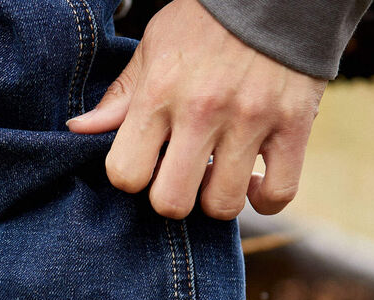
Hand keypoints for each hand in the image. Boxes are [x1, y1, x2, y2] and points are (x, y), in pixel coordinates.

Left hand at [66, 0, 326, 219]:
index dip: (131, 177)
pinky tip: (253, 184)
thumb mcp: (154, 47)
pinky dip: (265, 201)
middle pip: (171, 202)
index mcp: (159, 94)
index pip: (125, 174)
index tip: (145, 162)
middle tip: (180, 176)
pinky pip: (279, 193)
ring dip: (216, 199)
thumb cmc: (206, 21)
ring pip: (223, 205)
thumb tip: (78, 130)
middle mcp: (203, 110)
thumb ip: (119, 97)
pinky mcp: (295, 124)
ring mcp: (252, 119)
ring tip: (217, 175)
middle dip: (171, 199)